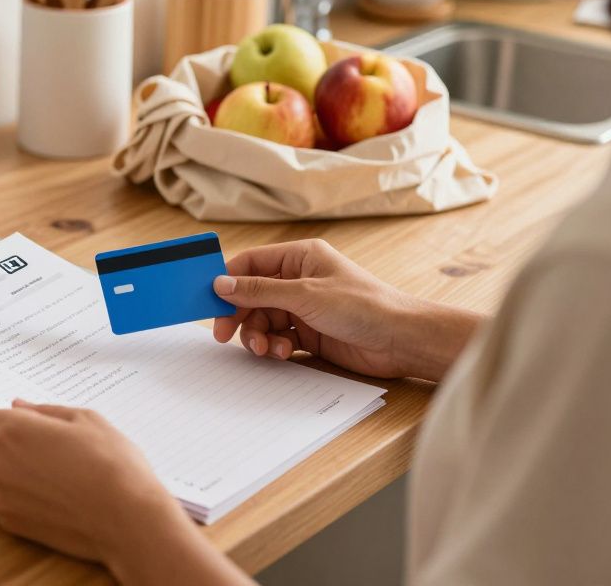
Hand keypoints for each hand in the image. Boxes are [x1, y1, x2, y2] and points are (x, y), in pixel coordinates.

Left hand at [0, 399, 186, 564]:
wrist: (127, 519)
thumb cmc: (111, 464)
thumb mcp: (84, 420)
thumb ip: (43, 411)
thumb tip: (19, 407)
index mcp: (11, 431)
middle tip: (32, 440)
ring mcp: (0, 497)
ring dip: (8, 466)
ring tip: (50, 468)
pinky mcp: (10, 522)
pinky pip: (2, 499)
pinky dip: (17, 492)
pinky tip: (51, 491)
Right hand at [213, 239, 481, 380]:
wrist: (401, 341)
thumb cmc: (362, 306)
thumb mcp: (304, 294)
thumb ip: (259, 290)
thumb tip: (221, 284)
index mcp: (300, 257)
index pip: (251, 263)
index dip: (229, 281)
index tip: (209, 301)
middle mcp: (300, 280)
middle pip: (253, 295)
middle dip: (240, 315)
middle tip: (224, 334)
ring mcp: (305, 308)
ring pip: (263, 319)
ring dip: (258, 334)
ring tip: (265, 348)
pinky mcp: (311, 334)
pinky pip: (279, 337)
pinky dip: (275, 346)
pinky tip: (284, 352)